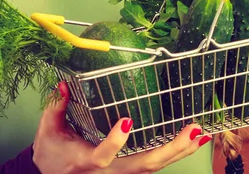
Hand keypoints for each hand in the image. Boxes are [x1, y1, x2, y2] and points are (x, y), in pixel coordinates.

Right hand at [32, 82, 210, 173]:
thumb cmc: (52, 153)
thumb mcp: (48, 131)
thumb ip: (57, 107)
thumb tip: (65, 83)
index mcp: (85, 162)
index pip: (101, 156)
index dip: (115, 142)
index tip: (127, 121)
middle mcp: (109, 172)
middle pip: (143, 166)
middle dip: (171, 148)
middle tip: (192, 129)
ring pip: (154, 167)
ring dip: (180, 150)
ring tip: (200, 132)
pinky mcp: (131, 171)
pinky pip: (156, 165)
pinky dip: (178, 153)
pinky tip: (195, 140)